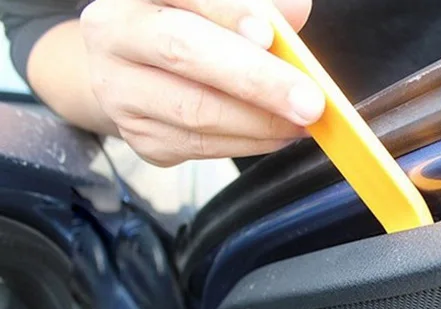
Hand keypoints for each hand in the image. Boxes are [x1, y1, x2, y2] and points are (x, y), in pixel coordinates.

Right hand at [78, 0, 323, 164]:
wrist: (130, 72)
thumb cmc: (186, 25)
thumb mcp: (212, 2)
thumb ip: (253, 4)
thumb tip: (297, 10)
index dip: (228, 12)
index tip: (269, 35)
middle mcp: (115, 37)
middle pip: (184, 54)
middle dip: (256, 80)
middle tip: (310, 102)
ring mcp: (121, 93)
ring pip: (196, 113)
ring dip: (261, 122)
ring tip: (304, 122)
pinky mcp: (142, 138)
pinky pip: (202, 147)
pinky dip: (249, 143)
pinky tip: (279, 136)